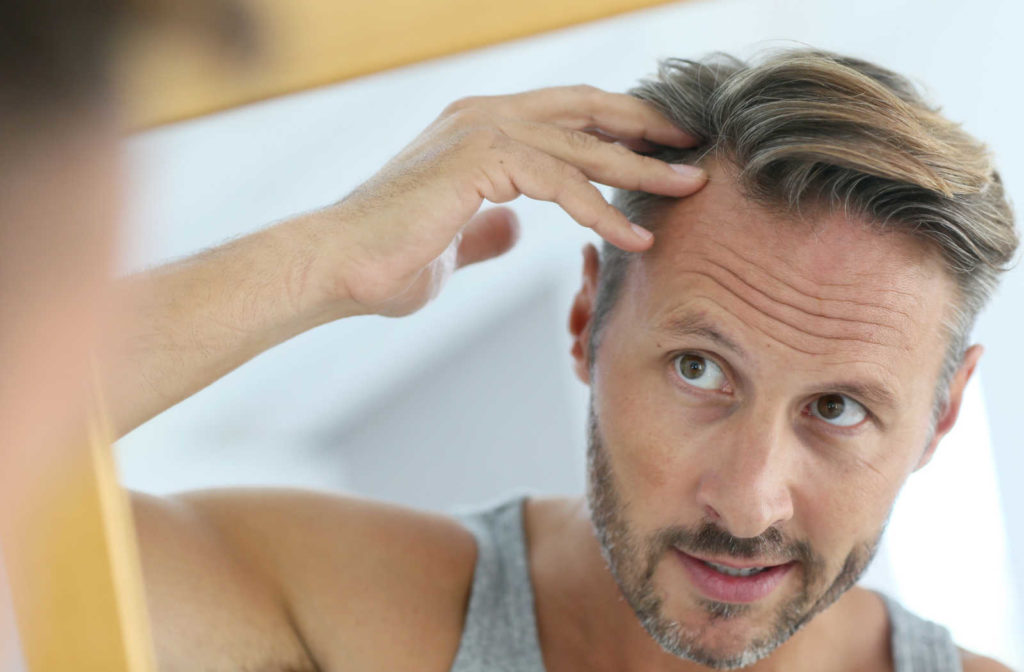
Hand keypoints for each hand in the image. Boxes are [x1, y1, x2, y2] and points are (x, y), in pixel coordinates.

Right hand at [306, 85, 705, 317]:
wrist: (335, 267)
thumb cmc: (388, 260)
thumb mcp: (455, 242)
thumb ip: (488, 227)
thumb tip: (513, 228)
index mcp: (479, 127)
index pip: (565, 116)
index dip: (617, 127)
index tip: (660, 148)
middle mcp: (483, 116)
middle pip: (585, 112)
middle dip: (645, 129)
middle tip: (693, 150)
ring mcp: (480, 131)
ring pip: (581, 146)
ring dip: (640, 169)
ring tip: (689, 191)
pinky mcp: (479, 160)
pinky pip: (560, 183)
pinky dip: (602, 210)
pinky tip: (635, 237)